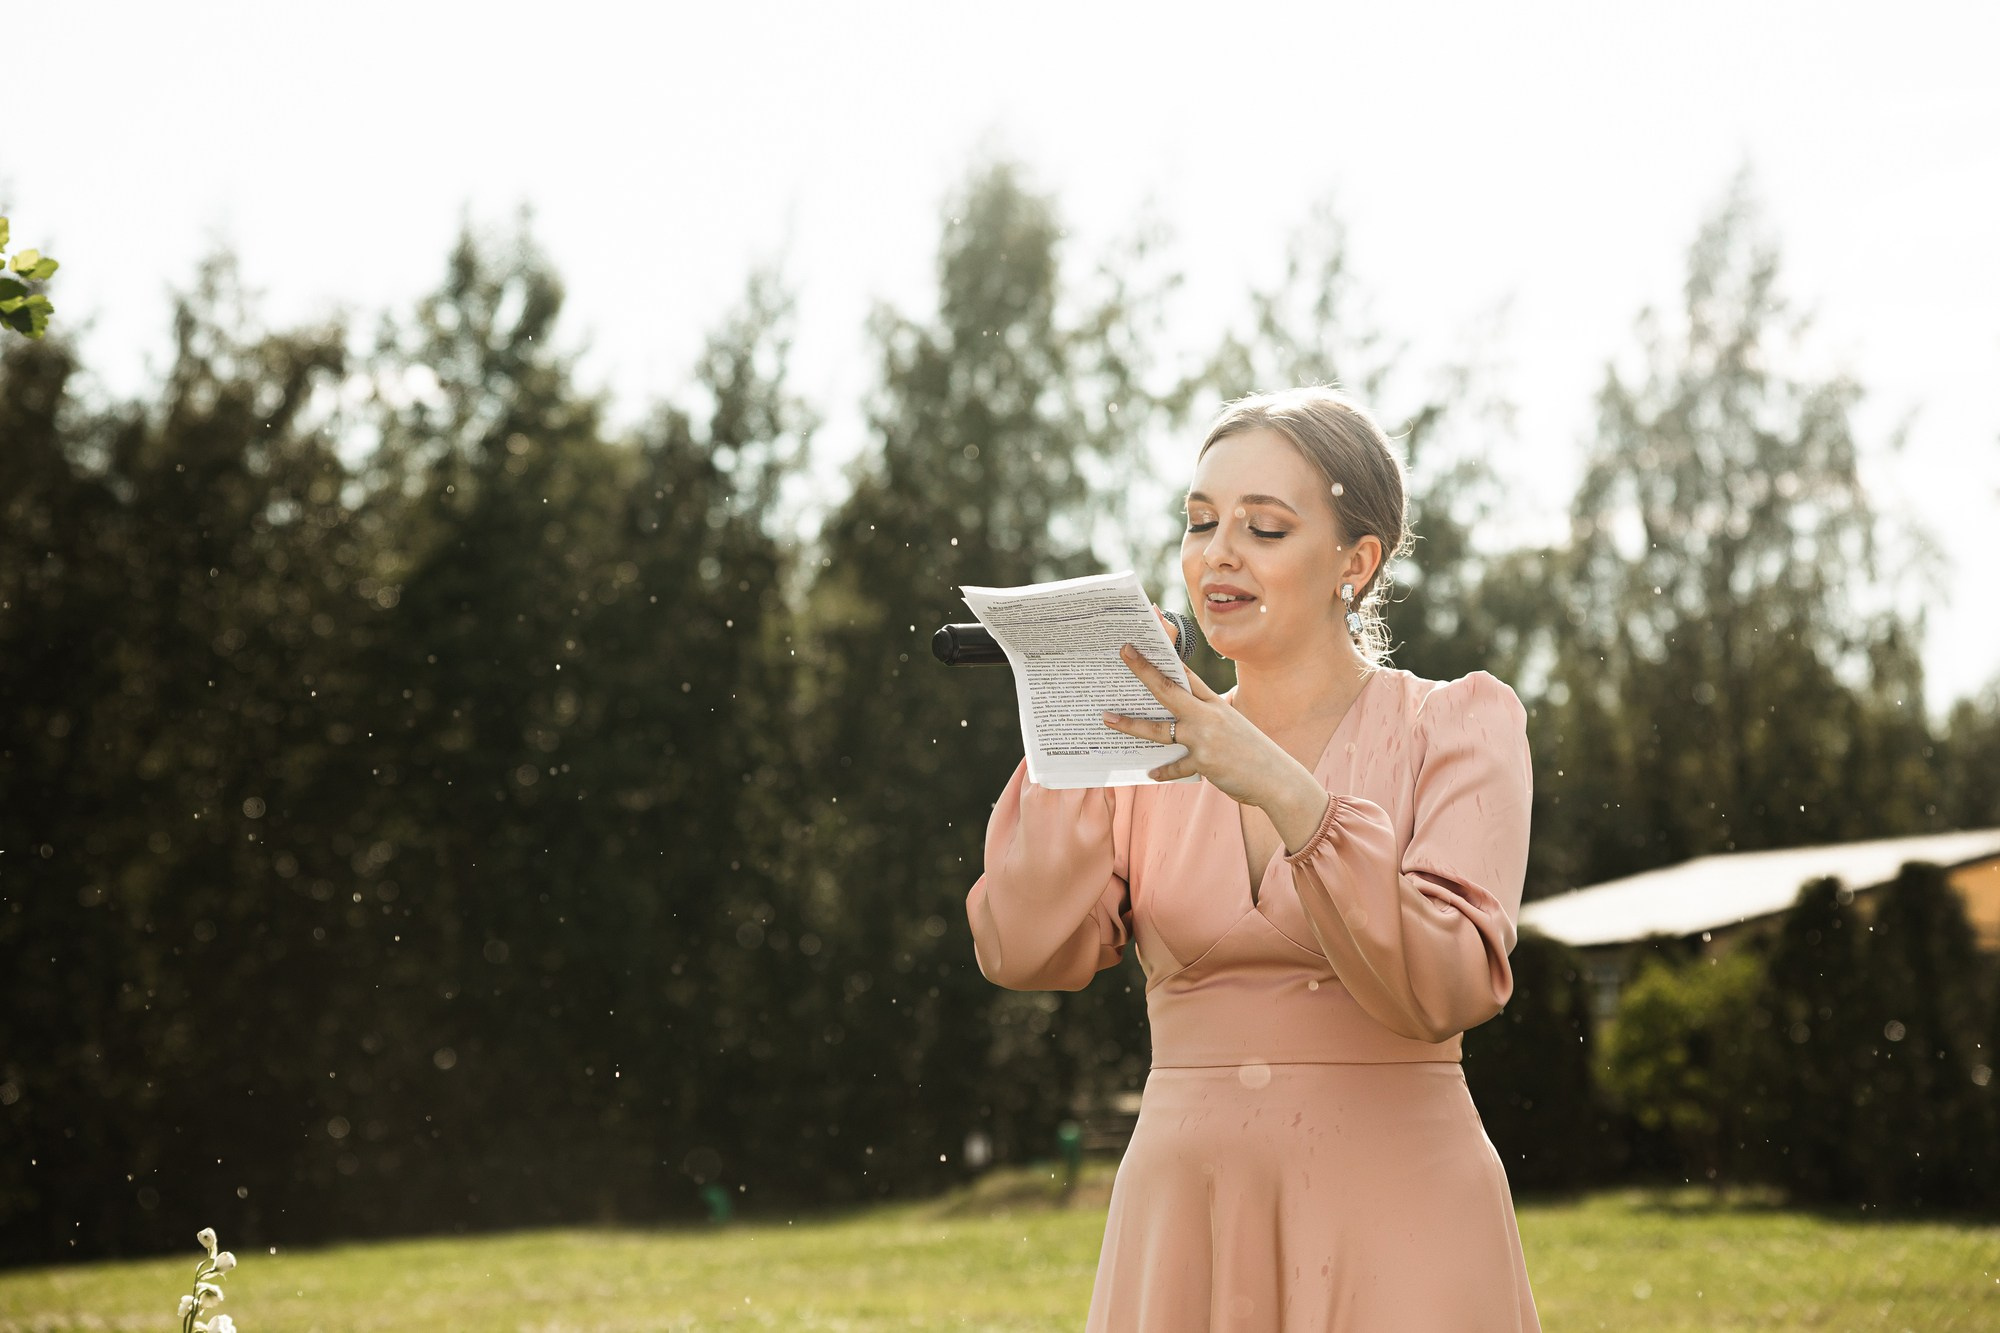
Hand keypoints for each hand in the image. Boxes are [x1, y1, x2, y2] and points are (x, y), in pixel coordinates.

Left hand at [1101, 607, 1296, 806]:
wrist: (1277, 779)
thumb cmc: (1251, 752)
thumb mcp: (1229, 725)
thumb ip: (1204, 717)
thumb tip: (1175, 716)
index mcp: (1213, 702)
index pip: (1185, 671)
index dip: (1167, 648)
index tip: (1155, 624)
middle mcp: (1208, 715)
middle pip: (1168, 688)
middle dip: (1143, 669)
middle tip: (1123, 652)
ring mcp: (1204, 738)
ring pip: (1159, 728)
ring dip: (1130, 724)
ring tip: (1107, 719)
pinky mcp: (1204, 761)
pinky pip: (1175, 765)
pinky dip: (1163, 770)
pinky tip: (1151, 772)